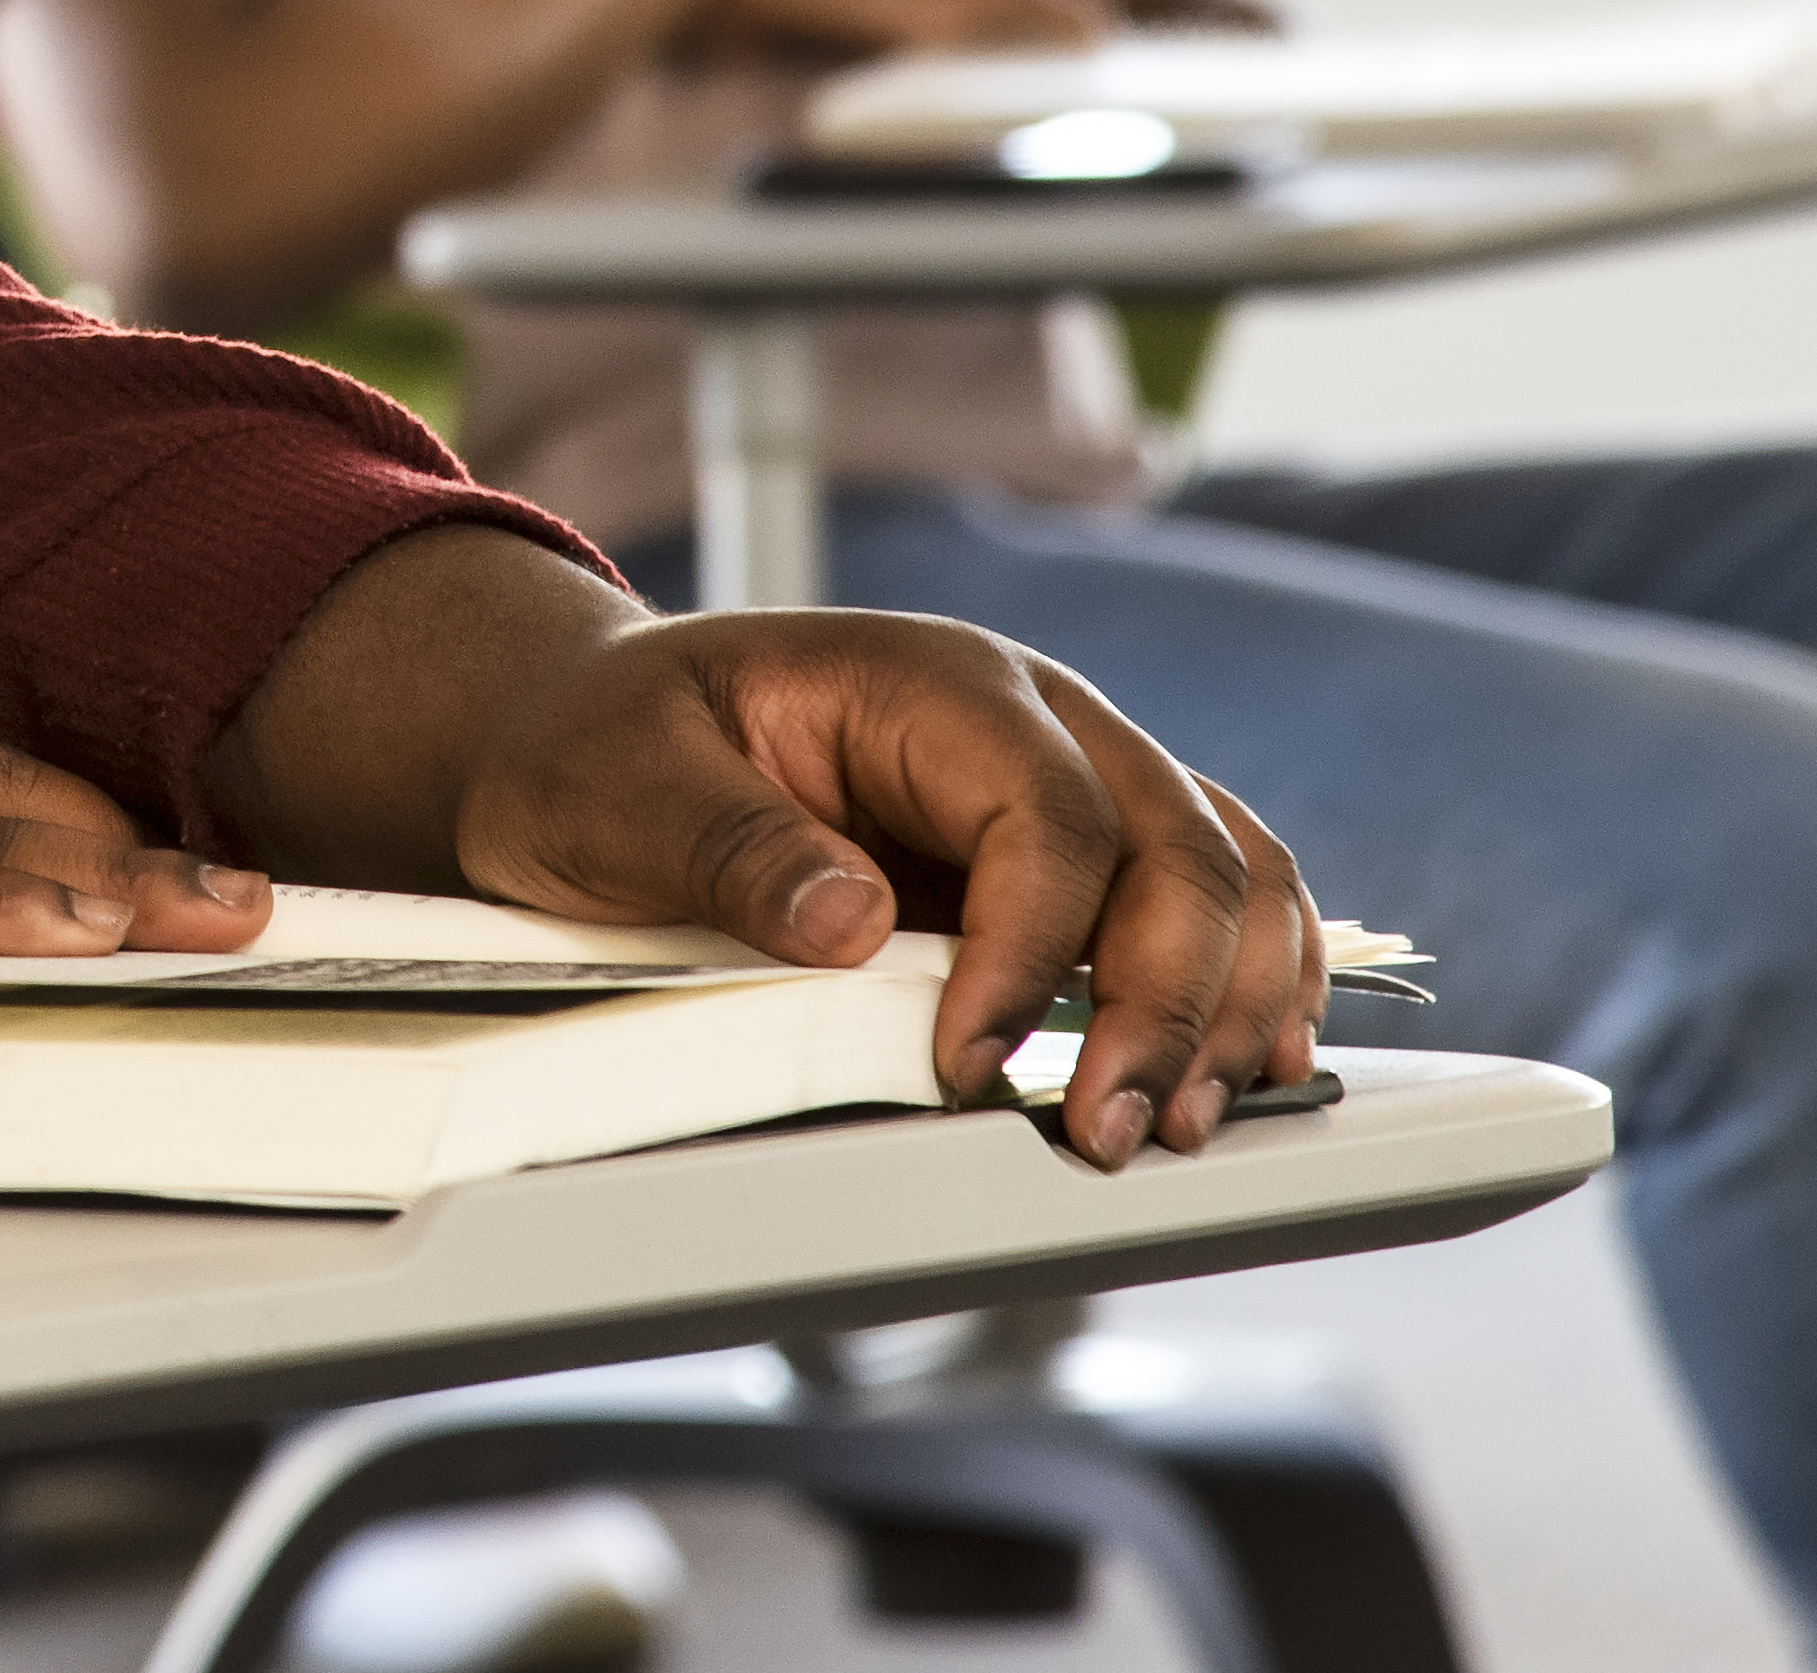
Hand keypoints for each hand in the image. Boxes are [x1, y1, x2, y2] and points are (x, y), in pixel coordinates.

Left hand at [203, 527, 1320, 1160]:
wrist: (575, 730)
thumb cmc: (596, 744)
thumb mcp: (620, 782)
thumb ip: (732, 843)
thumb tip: (847, 920)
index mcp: (931, 684)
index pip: (1046, 815)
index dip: (1032, 949)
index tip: (967, 1065)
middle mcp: (1033, 720)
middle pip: (1176, 848)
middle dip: (1162, 1003)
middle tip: (1101, 1132)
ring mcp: (1071, 782)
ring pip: (1227, 875)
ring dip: (1226, 1006)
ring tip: (1170, 1125)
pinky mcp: (1075, 860)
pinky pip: (1212, 904)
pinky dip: (1242, 986)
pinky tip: (1227, 1073)